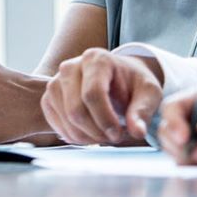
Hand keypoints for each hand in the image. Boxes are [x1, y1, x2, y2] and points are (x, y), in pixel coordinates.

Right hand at [41, 49, 160, 144]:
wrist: (117, 79)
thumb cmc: (133, 84)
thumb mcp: (148, 93)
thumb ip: (143, 111)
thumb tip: (137, 131)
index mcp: (96, 59)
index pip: (92, 93)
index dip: (105, 119)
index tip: (119, 134)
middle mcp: (70, 67)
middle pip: (76, 109)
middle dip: (96, 131)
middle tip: (114, 137)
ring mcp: (55, 82)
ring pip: (66, 119)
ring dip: (87, 136)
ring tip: (105, 135)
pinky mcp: (49, 98)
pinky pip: (56, 124)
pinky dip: (74, 136)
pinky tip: (91, 135)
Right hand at [156, 89, 196, 165]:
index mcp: (196, 100)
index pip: (172, 108)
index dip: (173, 122)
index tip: (185, 137)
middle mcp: (189, 119)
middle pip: (167, 131)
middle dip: (179, 145)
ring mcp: (192, 140)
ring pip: (173, 150)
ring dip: (187, 158)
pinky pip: (186, 165)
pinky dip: (193, 168)